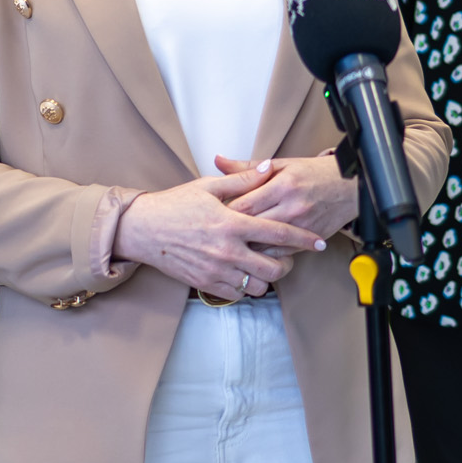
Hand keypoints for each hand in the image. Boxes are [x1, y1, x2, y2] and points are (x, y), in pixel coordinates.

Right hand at [115, 163, 325, 299]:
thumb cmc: (173, 205)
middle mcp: (227, 250)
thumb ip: (242, 180)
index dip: (304, 239)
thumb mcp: (207, 186)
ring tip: (261, 266)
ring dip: (265, 278)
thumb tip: (268, 167)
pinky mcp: (205, 283)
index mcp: (232, 223)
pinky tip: (242, 274)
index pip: (279, 233)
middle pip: (274, 268)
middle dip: (286, 264)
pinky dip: (245, 287)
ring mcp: (216, 270)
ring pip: (257, 286)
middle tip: (285, 257)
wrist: (142, 229)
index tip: (319, 243)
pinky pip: (236, 295)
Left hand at [215, 153, 356, 240]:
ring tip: (233, 244)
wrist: (351, 186)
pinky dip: (265, 253)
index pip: (244, 204)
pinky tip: (255, 251)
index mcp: (282, 185)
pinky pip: (281, 253)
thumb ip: (247, 168)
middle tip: (218, 232)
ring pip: (264, 243)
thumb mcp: (281, 164)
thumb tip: (219, 161)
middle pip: (251, 226)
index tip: (214, 213)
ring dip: (247, 245)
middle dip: (232, 230)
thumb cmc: (314, 173)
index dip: (225, 211)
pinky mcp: (309, 239)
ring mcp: (302, 226)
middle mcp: (292, 207)